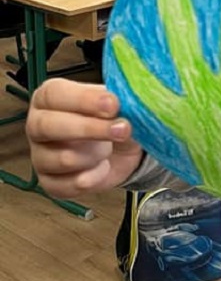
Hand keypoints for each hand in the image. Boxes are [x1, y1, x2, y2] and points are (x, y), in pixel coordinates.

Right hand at [26, 79, 142, 197]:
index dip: (84, 100)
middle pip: (49, 126)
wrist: (119, 149)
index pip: (55, 95)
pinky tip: (103, 167)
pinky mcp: (49, 183)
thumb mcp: (115, 103)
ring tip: (109, 149)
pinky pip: (70, 184)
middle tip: (122, 129)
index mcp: (49, 98)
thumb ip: (113, 100)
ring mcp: (40, 156)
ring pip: (63, 159)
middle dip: (90, 129)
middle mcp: (37, 125)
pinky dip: (95, 177)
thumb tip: (118, 105)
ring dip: (96, 155)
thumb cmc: (110, 118)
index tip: (113, 105)